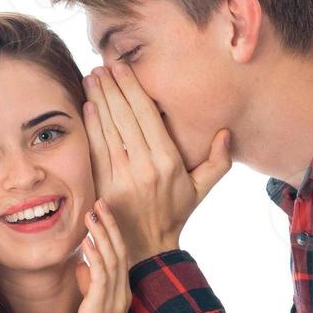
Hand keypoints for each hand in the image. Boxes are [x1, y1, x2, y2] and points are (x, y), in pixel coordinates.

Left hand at [63, 199, 130, 312]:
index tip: (101, 210)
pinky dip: (96, 257)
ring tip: (93, 211)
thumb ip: (88, 287)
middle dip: (110, 224)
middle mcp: (120, 293)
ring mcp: (113, 301)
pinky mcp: (101, 310)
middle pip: (118, 250)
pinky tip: (88, 241)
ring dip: (103, 233)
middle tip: (100, 200)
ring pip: (112, 259)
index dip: (111, 231)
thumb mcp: (87, 311)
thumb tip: (82, 267)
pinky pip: (101, 277)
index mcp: (118, 293)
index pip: (117, 254)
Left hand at [82, 61, 230, 264]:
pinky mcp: (104, 185)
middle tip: (102, 66)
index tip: (121, 69)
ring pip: (108, 129)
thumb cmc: (176, 213)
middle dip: (112, 88)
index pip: (146, 116)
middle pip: (124, 117)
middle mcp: (144, 166)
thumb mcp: (202, 189)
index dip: (132, 89)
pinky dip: (91, 126)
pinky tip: (87, 106)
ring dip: (98, 100)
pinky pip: (97, 149)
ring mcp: (122, 176)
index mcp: (168, 162)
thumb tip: (226, 132)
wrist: (148, 245)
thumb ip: (218, 161)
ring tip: (91, 78)